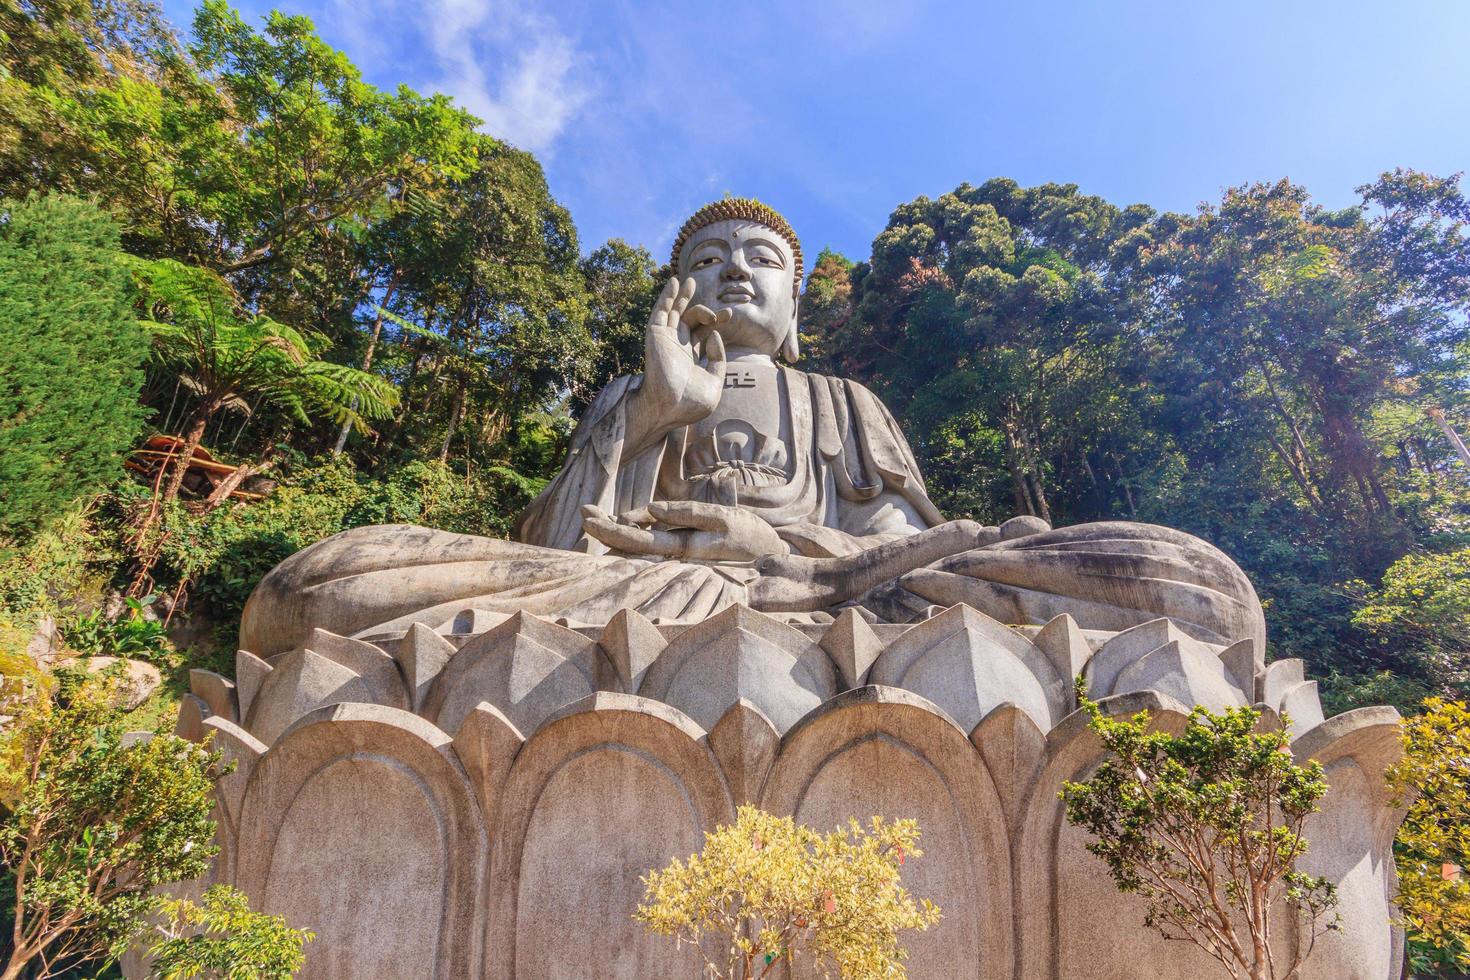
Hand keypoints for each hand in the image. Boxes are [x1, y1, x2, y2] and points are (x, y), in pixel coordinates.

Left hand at [581, 501, 787, 561]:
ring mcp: (680, 554)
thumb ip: (686, 514)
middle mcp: (676, 555)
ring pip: (640, 544)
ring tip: (594, 517)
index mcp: (681, 547)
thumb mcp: (722, 518)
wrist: (774, 559)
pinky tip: (625, 523)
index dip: (609, 528)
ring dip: (617, 531)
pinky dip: (638, 532)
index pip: (635, 539)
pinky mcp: (687, 550)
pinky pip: (656, 542)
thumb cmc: (750, 536)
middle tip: (583, 512)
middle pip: (631, 544)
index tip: (587, 514)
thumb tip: (650, 510)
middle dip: (605, 529)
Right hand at [624, 278, 728, 453]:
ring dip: (682, 297)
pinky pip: (660, 312)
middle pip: (689, 321)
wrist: (670, 409)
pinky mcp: (656, 336)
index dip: (716, 322)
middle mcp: (677, 347)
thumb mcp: (714, 382)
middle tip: (724, 311)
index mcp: (690, 358)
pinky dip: (667, 296)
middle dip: (705, 312)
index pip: (703, 333)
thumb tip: (715, 335)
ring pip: (673, 313)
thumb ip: (718, 359)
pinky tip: (674, 283)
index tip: (729, 315)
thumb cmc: (690, 404)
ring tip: (690, 281)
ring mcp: (666, 341)